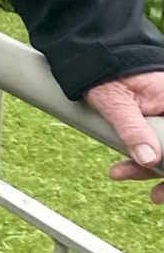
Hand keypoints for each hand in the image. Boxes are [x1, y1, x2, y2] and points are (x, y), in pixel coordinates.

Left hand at [89, 71, 163, 203]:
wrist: (94, 56)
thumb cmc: (107, 73)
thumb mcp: (116, 102)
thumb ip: (133, 130)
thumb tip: (149, 160)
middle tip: (156, 196)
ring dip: (150, 169)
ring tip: (121, 175)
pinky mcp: (157, 123)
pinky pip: (157, 145)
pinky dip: (143, 159)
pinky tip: (123, 170)